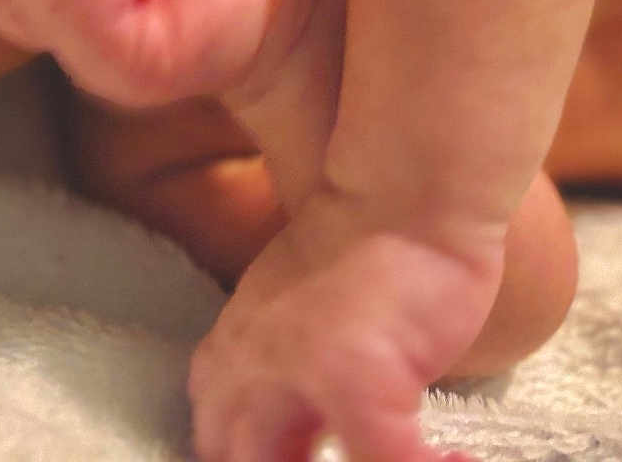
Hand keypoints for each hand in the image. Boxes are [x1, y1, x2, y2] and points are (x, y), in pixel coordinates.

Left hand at [187, 188, 496, 461]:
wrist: (407, 186)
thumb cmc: (375, 240)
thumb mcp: (299, 301)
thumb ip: (283, 358)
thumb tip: (306, 424)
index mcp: (235, 349)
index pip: (214, 438)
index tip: (303, 460)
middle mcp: (250, 365)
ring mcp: (296, 375)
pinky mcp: (356, 383)